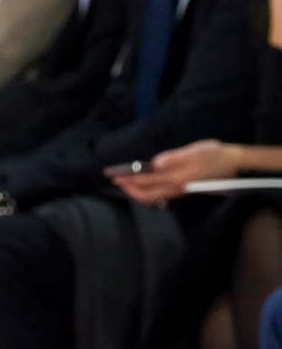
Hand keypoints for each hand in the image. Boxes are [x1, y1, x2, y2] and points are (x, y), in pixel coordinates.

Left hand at [107, 140, 240, 206]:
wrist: (234, 164)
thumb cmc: (214, 153)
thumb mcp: (195, 150)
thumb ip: (174, 157)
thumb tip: (155, 163)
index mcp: (178, 177)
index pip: (147, 181)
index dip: (129, 179)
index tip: (115, 176)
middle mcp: (177, 188)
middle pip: (147, 194)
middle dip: (129, 189)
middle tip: (115, 181)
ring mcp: (180, 191)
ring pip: (153, 198)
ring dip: (137, 192)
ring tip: (126, 184)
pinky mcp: (184, 191)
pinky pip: (161, 196)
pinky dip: (148, 194)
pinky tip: (144, 188)